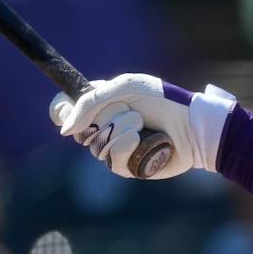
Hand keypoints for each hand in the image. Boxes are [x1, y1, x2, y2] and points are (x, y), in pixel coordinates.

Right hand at [49, 73, 236, 179]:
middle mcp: (102, 127)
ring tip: (141, 124)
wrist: (192, 124)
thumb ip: (91, 102)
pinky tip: (140, 140)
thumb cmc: (163, 100)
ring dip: (120, 130)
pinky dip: (126, 147)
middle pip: (79, 130)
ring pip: (96, 147)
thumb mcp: (126, 87)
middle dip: (105, 116)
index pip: (63, 108)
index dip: (60, 110)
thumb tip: (64, 130)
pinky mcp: (127, 166)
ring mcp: (113, 148)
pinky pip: (112, 161)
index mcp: (99, 103)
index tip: (66, 109)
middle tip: (129, 110)